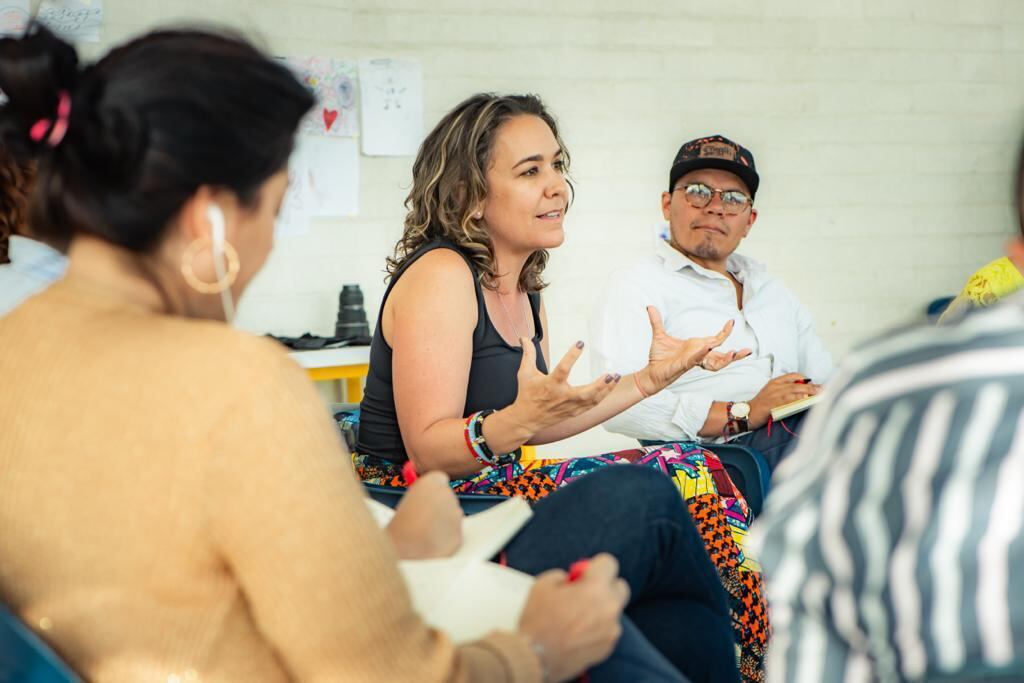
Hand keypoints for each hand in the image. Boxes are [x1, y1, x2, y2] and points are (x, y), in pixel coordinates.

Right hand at [385, 471, 462, 559]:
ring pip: (452, 517)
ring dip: (443, 523)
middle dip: (440, 507)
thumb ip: (421, 495)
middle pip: (448, 498)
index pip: (439, 480)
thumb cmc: (399, 526)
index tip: (426, 498)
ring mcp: (456, 515)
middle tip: (424, 518)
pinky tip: (431, 543)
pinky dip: (446, 539)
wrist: (403, 549)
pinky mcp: (459, 534)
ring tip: (424, 533)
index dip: (432, 491)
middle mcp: (448, 494)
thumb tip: (429, 497)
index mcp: (432, 481)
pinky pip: (454, 534)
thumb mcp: (406, 501)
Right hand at [506, 338, 621, 434]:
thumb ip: (528, 354)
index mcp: (550, 385)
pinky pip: (591, 406)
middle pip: (585, 393)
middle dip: (600, 385)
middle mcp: (562, 397)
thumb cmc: (527, 395)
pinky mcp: (574, 412)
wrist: (527, 419)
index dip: (572, 355)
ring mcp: (570, 406)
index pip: (563, 368)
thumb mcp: (525, 373)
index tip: (581, 343)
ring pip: (592, 400)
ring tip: (616, 377)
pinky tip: (609, 388)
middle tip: (611, 374)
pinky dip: (602, 397)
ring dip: (606, 390)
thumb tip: (524, 338)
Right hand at [518, 554, 629, 681]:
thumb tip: (571, 580)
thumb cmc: (539, 621)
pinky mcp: (608, 646)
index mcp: (596, 588)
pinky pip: (609, 629)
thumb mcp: (543, 584)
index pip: (609, 563)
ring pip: (613, 610)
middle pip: (620, 586)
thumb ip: (562, 575)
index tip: (586, 571)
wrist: (537, 657)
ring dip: (601, 609)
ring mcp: (611, 629)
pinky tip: (578, 632)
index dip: (595, 565)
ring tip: (577, 617)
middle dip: (605, 586)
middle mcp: (609, 607)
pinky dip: (598, 628)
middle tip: (585, 592)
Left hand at [636, 307, 751, 394]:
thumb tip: (650, 306)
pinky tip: (707, 347)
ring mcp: (692, 361)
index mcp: (696, 347)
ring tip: (734, 353)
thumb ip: (656, 321)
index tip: (732, 322)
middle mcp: (698, 355)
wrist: (650, 372)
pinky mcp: (684, 365)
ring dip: (725, 359)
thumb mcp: (659, 335)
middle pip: (721, 356)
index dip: (724, 332)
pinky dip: (702, 353)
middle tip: (748, 351)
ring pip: (713, 363)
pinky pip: (696, 359)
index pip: (715, 340)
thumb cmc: (659, 357)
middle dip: (735, 355)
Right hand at [747, 373, 820, 428]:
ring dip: (808, 393)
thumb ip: (784, 391)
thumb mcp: (772, 393)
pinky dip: (798, 400)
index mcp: (775, 382)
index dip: (805, 379)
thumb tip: (802, 394)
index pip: (793, 376)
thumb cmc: (761, 405)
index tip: (815, 384)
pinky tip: (806, 401)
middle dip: (812, 387)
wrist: (746, 413)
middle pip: (797, 384)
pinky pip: (788, 400)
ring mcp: (774, 394)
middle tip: (823, 390)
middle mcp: (775, 386)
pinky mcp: (773, 403)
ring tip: (819, 395)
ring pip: (794, 390)